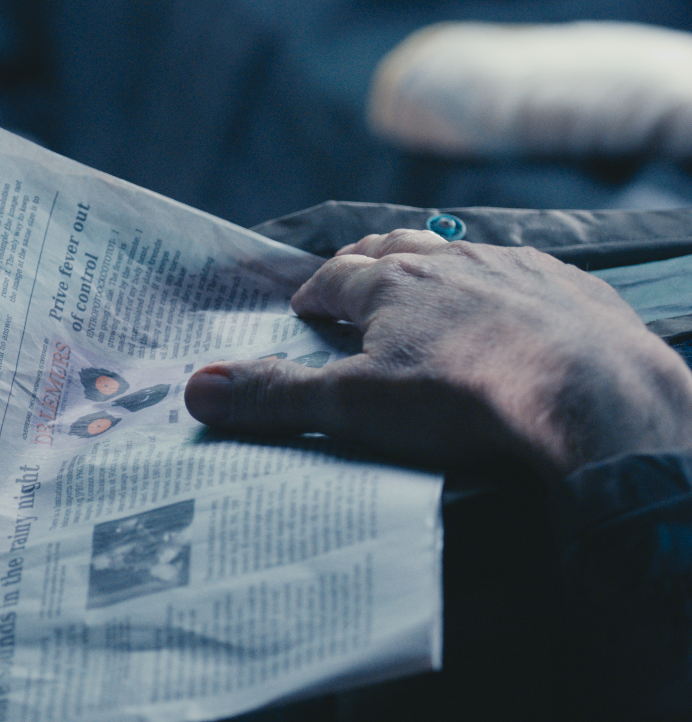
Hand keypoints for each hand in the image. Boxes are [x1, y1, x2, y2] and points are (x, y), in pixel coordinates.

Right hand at [184, 229, 691, 476]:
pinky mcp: (570, 290)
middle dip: (369, 262)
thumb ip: (275, 397)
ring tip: (425, 289)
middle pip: (397, 248)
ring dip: (437, 268)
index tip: (304, 308)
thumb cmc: (467, 399)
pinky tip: (507, 309)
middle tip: (354, 280)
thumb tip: (196, 390)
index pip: (335, 275)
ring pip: (461, 255)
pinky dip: (502, 285)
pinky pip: (525, 273)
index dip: (314, 292)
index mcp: (390, 283)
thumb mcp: (355, 406)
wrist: (593, 398)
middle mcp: (450, 262)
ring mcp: (515, 270)